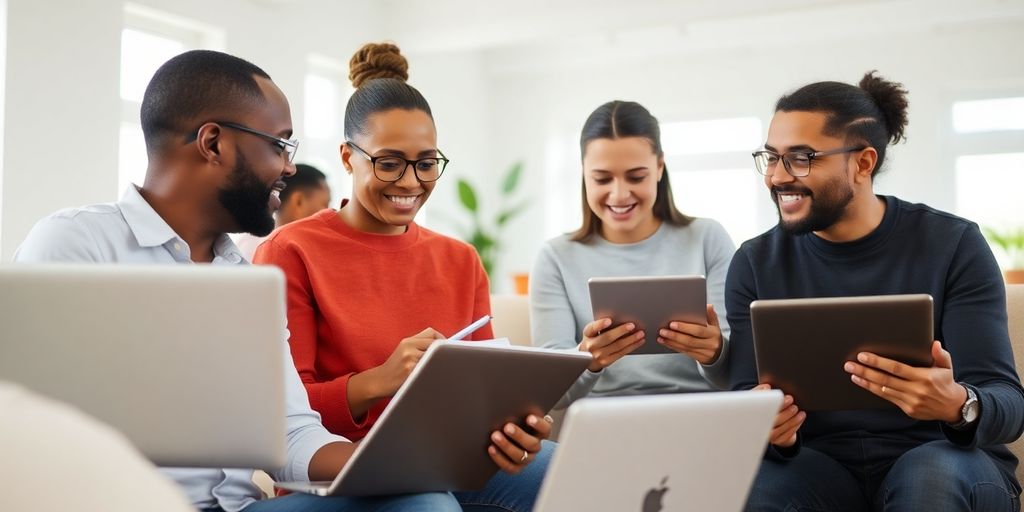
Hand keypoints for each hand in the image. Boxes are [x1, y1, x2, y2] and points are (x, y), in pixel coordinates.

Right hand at [374, 328, 445, 396]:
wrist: (379, 381)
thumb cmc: (394, 367)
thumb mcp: (403, 351)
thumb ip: (419, 345)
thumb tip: (442, 344)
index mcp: (407, 341)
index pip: (431, 333)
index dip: (441, 339)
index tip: (445, 346)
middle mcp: (408, 348)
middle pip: (435, 345)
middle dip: (441, 353)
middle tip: (443, 360)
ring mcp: (410, 360)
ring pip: (434, 358)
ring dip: (435, 364)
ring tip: (429, 370)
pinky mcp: (411, 372)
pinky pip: (429, 369)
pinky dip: (430, 373)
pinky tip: (424, 377)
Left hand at [487, 413, 552, 473]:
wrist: (508, 437)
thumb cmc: (516, 422)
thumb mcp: (520, 415)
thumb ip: (519, 411)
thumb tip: (508, 403)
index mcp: (540, 432)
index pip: (545, 428)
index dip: (539, 424)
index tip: (529, 418)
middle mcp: (535, 446)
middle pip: (532, 444)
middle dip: (519, 435)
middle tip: (507, 427)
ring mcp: (527, 458)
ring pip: (520, 457)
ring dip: (507, 446)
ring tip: (495, 436)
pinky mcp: (517, 467)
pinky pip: (510, 467)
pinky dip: (500, 458)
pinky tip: (491, 448)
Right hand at [579, 318, 644, 371]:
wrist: (586, 358)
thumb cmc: (593, 339)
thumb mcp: (592, 332)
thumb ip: (601, 326)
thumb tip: (621, 319)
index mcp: (587, 334)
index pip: (592, 328)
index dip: (600, 324)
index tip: (609, 320)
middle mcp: (591, 345)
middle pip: (607, 337)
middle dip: (621, 331)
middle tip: (632, 325)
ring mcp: (599, 355)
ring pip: (618, 346)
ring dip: (631, 339)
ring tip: (640, 333)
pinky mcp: (606, 361)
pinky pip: (622, 353)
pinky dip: (632, 346)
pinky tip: (639, 341)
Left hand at [656, 304, 722, 363]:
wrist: (720, 352)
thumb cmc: (713, 334)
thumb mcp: (715, 324)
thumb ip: (710, 315)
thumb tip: (708, 305)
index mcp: (714, 333)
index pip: (698, 330)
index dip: (684, 328)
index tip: (672, 324)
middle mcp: (710, 344)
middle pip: (690, 341)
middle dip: (675, 335)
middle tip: (662, 330)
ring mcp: (705, 352)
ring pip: (685, 347)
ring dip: (671, 342)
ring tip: (660, 336)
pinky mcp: (698, 358)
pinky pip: (684, 352)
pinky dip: (673, 346)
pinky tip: (665, 342)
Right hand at [754, 383, 804, 447]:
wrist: (765, 426)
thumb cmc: (762, 407)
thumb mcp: (758, 398)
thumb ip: (760, 392)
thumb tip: (766, 388)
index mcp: (749, 415)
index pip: (756, 409)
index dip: (768, 402)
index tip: (778, 395)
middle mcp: (756, 428)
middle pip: (771, 419)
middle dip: (782, 408)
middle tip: (790, 399)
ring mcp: (767, 436)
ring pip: (780, 428)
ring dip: (791, 417)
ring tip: (796, 408)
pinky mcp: (776, 441)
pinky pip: (787, 434)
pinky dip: (795, 424)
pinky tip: (800, 417)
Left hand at [844, 340, 965, 421]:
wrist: (953, 407)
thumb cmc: (945, 382)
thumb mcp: (947, 366)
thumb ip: (940, 355)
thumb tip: (934, 344)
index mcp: (924, 377)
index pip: (896, 368)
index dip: (878, 362)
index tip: (863, 356)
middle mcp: (916, 390)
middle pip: (885, 380)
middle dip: (865, 371)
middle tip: (849, 364)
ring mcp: (911, 401)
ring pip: (883, 390)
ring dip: (866, 382)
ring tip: (852, 373)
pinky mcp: (908, 410)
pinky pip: (888, 398)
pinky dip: (874, 391)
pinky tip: (864, 384)